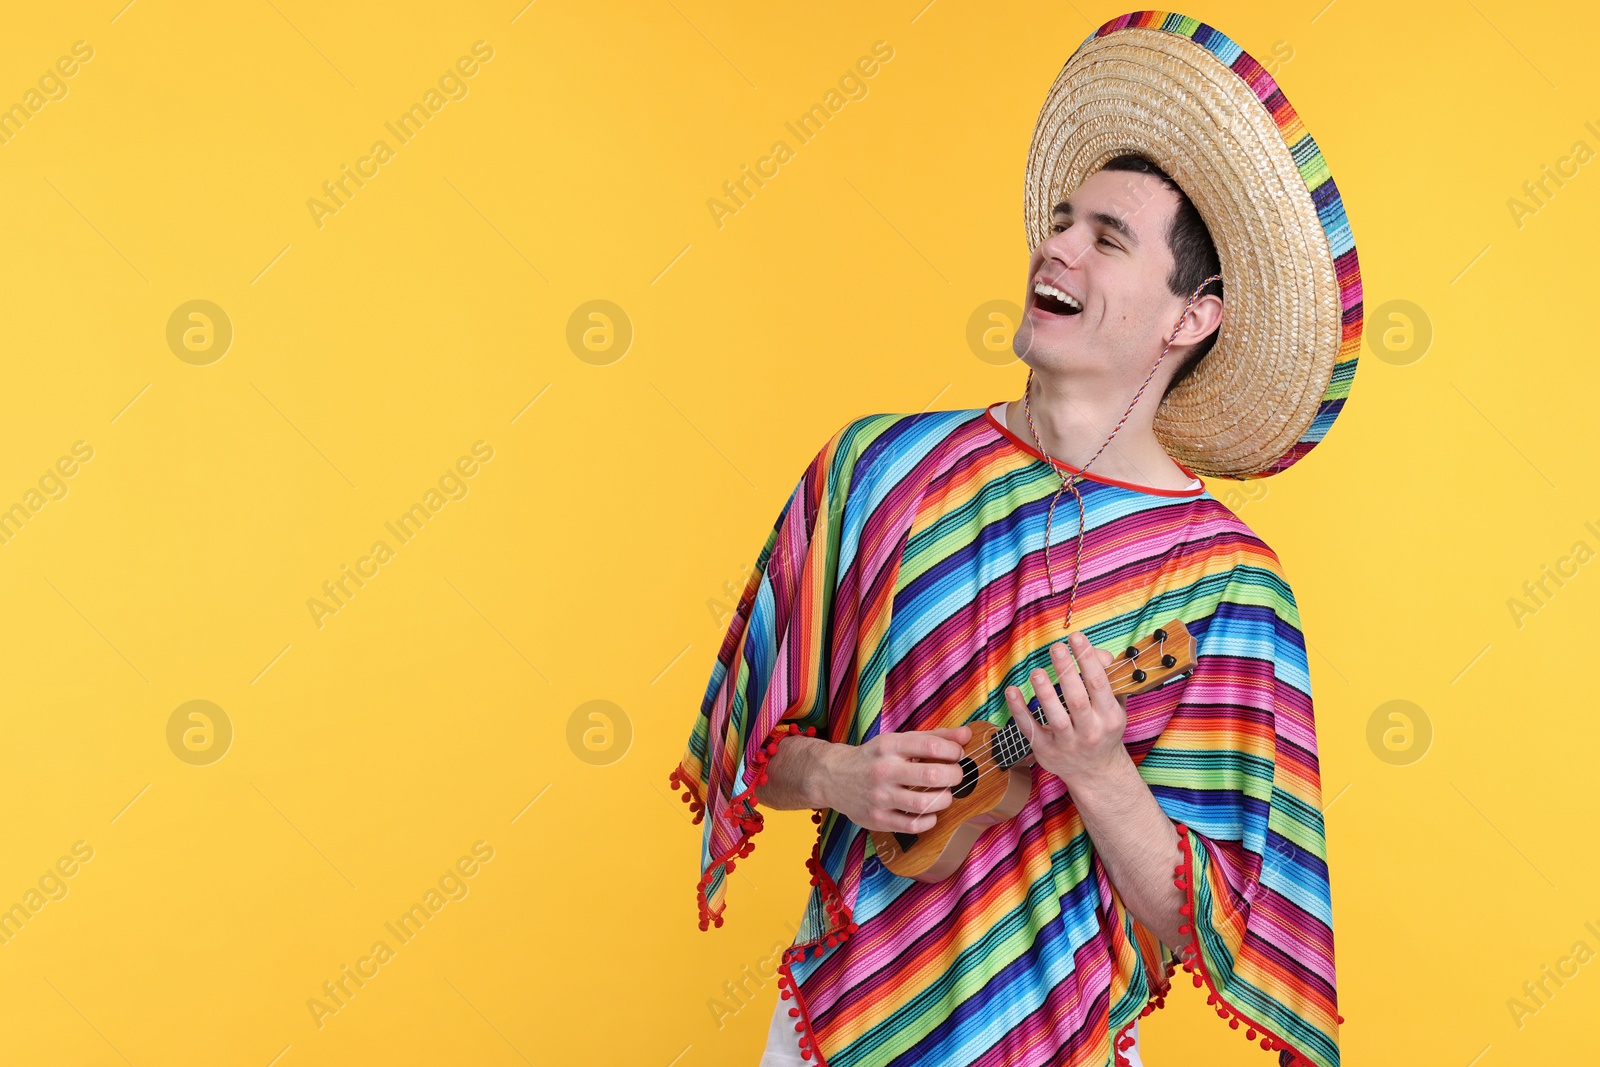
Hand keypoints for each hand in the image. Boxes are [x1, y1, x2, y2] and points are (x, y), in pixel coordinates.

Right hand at [819, 726, 972, 832]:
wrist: (833, 777)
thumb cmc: (873, 758)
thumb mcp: (898, 741)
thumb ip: (933, 737)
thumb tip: (966, 735)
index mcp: (889, 746)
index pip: (931, 745)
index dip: (954, 750)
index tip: (958, 754)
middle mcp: (884, 770)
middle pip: (932, 774)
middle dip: (954, 775)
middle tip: (955, 775)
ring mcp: (880, 797)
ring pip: (925, 803)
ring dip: (945, 799)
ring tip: (945, 795)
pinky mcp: (878, 819)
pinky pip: (912, 825)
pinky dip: (929, 820)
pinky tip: (930, 813)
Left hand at [1005, 631, 1129, 787]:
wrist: (1096, 772)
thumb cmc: (1103, 729)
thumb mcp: (1114, 705)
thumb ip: (1107, 677)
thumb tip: (1095, 651)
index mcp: (1110, 716)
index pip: (1099, 684)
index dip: (1088, 659)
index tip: (1076, 637)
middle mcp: (1090, 731)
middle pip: (1076, 699)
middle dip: (1066, 672)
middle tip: (1056, 648)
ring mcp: (1067, 743)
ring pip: (1055, 717)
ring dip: (1045, 693)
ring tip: (1037, 671)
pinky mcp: (1046, 750)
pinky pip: (1030, 729)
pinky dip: (1019, 710)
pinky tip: (1012, 690)